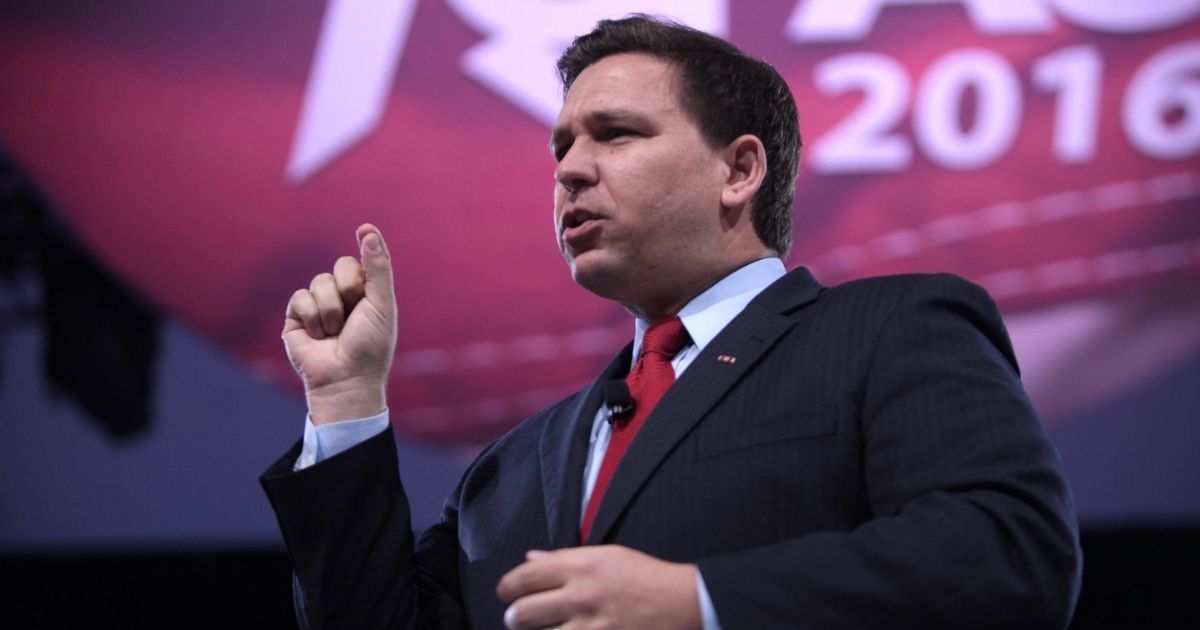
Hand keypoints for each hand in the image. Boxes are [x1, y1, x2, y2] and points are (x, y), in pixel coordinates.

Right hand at [283, 224, 396, 423]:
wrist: (345, 379)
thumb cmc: (370, 346)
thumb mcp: (381, 304)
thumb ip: (377, 268)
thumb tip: (368, 231)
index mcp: (366, 293)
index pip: (361, 261)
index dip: (365, 251)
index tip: (363, 229)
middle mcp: (342, 296)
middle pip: (341, 266)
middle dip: (349, 290)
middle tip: (354, 316)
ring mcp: (318, 305)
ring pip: (320, 282)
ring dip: (331, 311)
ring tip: (336, 333)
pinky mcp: (296, 317)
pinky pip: (300, 297)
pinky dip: (313, 318)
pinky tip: (318, 337)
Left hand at [496, 546, 701, 629]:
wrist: (681, 603)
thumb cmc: (644, 577)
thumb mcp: (605, 556)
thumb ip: (564, 559)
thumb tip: (530, 559)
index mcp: (580, 566)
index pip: (524, 576)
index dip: (507, 587)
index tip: (507, 593)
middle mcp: (580, 596)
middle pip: (522, 613)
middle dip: (514, 617)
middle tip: (517, 618)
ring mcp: (590, 627)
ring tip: (542, 629)